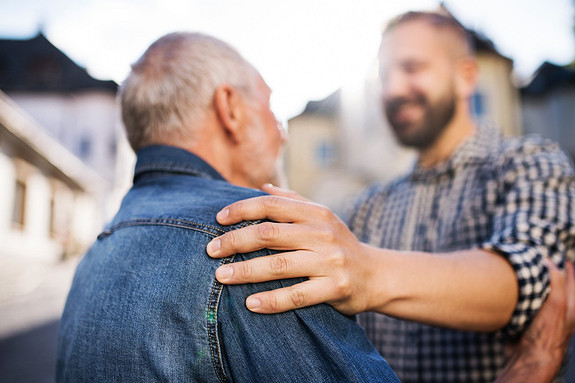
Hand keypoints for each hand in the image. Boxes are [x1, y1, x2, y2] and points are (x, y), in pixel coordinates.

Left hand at [206, 184, 375, 314]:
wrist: (376, 274)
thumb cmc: (339, 243)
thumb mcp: (322, 217)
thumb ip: (292, 201)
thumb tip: (262, 187)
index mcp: (316, 213)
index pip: (271, 205)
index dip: (242, 209)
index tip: (218, 219)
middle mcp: (322, 234)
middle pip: (269, 234)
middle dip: (235, 241)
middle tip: (210, 251)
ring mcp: (330, 261)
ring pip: (279, 265)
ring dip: (246, 271)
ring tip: (221, 276)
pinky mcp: (335, 288)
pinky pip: (297, 295)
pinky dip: (272, 301)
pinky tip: (250, 304)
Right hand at [496, 260, 574, 382]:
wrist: (530, 356)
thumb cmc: (547, 332)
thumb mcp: (557, 303)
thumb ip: (557, 282)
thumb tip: (549, 261)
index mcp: (571, 305)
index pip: (572, 280)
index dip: (567, 267)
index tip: (561, 256)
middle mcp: (560, 311)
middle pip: (559, 288)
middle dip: (553, 275)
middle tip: (544, 262)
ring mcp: (545, 317)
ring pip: (542, 296)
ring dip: (536, 286)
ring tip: (527, 274)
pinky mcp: (530, 323)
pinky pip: (527, 305)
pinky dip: (523, 297)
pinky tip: (515, 293)